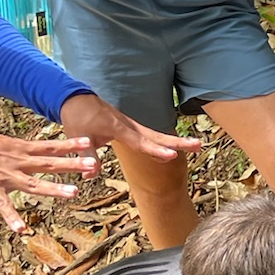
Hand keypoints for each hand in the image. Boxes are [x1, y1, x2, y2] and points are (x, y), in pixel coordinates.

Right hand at [0, 126, 96, 232]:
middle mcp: (16, 161)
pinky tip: (22, 230)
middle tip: (93, 165)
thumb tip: (33, 149)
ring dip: (54, 189)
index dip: (69, 144)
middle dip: (71, 164)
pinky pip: (3, 205)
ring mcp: (5, 176)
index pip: (48, 146)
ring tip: (74, 193)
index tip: (88, 142)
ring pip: (33, 184)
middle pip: (48, 163)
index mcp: (18, 148)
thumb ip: (18, 147)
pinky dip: (12, 218)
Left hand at [59, 92, 198, 166]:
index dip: (156, 150)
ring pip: (156, 133)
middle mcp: (129, 125)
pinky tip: (175, 146)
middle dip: (177, 141)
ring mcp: (132, 124)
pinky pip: (150, 134)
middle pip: (157, 135)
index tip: (172, 156)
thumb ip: (87, 156)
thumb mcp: (78, 138)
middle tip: (198, 145)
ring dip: (175, 140)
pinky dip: (164, 139)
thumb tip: (91, 174)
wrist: (76, 100)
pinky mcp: (131, 126)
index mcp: (117, 127)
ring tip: (196, 146)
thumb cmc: (77, 119)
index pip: (140, 142)